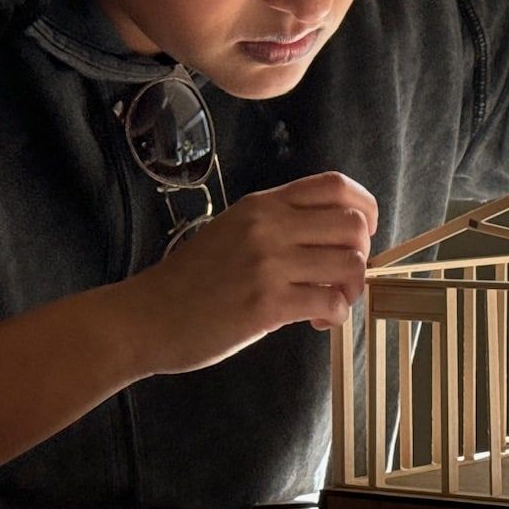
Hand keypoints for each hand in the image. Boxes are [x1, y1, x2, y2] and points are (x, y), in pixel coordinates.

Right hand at [117, 172, 378, 374]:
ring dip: (352, 289)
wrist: (144, 317)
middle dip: (361, 254)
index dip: (364, 208)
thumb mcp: (233, 232)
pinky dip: (336, 315)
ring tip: (330, 304)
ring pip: (350, 265)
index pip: (335, 186)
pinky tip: (316, 322)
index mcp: (263, 205)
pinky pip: (331, 302)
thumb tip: (337, 240)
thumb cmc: (190, 280)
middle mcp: (269, 226)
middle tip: (342, 278)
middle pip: (352, 225)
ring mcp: (268, 264)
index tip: (362, 234)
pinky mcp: (267, 303)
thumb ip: (280, 227)